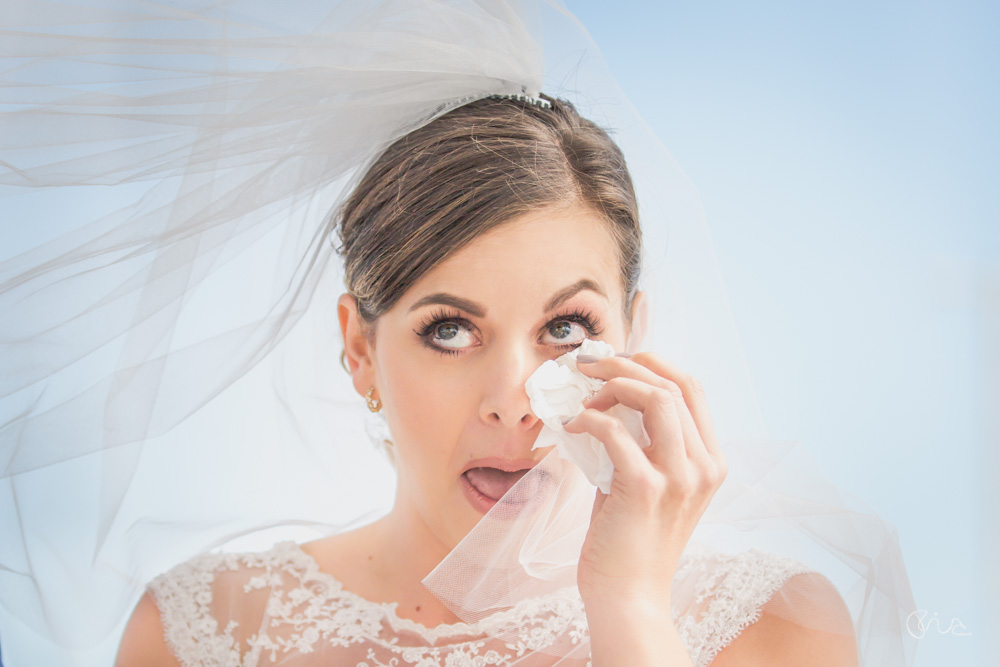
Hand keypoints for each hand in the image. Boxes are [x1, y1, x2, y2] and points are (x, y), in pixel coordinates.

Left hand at [564, 352, 727, 606]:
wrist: (628, 597)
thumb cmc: (631, 540)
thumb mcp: (651, 484)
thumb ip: (645, 443)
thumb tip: (610, 397)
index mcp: (711, 462)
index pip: (692, 389)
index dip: (654, 363)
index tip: (618, 359)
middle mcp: (704, 466)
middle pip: (673, 385)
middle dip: (627, 364)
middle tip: (588, 366)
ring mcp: (679, 477)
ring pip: (656, 398)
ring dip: (612, 386)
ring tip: (583, 396)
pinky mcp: (645, 488)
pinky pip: (614, 430)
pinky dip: (589, 419)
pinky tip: (571, 426)